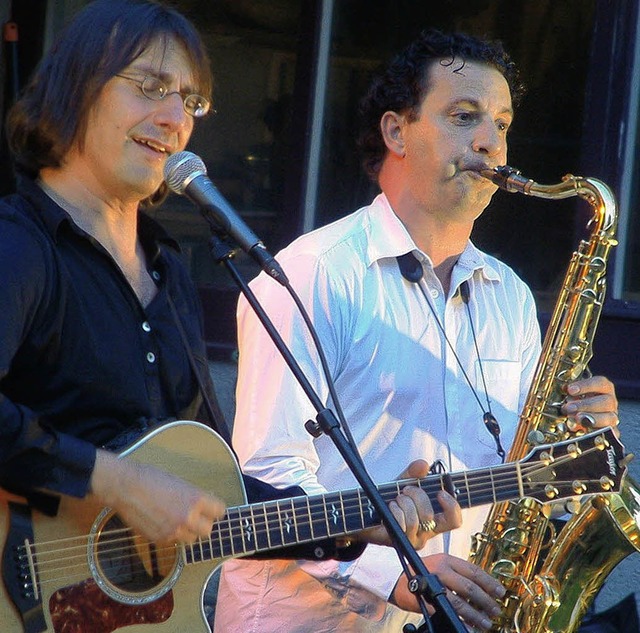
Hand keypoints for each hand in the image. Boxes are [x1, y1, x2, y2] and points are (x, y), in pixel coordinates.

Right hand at [89, 450, 225, 543]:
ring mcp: (174, 530)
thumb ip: (194, 497)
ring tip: (178, 519)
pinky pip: (174, 541)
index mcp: (196, 499)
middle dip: (203, 523)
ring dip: (188, 531)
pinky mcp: (160, 539)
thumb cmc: (152, 478)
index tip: (211, 508)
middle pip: (208, 530)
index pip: (220, 511)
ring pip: (191, 539)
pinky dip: (172, 534)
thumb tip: (205, 506)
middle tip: (196, 516)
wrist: (126, 487)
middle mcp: (188, 517)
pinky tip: (164, 522)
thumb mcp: (180, 483)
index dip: (215, 509)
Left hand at [355, 459, 460, 548]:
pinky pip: (400, 524)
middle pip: (430, 516)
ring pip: (414, 520)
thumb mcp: (402, 482)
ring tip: (395, 499)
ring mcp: (412, 539)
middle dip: (417, 496)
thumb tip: (424, 464)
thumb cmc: (389, 499)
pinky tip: (389, 507)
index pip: (454, 520)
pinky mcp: (398, 541)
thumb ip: (413, 473)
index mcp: (433, 520)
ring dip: (402, 503)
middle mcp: (426, 532)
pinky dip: (394, 510)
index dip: (451, 506)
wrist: (366, 512)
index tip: (440, 492)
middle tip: (405, 490)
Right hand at [390, 554, 504, 630]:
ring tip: (486, 623)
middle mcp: (441, 569)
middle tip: (495, 610)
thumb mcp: (438, 566)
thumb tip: (479, 588)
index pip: (473, 570)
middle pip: (470, 587)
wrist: (393, 577)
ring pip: (461, 602)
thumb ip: (456, 574)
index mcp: (446, 560)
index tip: (501, 592)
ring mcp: (434, 585)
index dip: (489, 582)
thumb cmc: (418, 573)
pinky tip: (468, 628)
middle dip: (486, 601)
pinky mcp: (427, 600)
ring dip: (476, 615)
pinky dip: (461, 622)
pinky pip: (448, 613)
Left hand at [562, 375, 618, 435]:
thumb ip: (569, 391)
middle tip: (569, 408)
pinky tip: (584, 431)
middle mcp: (610, 403)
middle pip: (607, 401)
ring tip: (575, 419)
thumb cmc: (574, 402)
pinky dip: (598, 432)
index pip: (601, 383)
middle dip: (586, 405)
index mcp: (603, 389)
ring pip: (610, 418)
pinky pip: (611, 434)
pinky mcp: (610, 432)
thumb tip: (563, 388)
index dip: (586, 386)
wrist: (579, 422)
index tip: (570, 390)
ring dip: (591, 418)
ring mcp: (611, 418)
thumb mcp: (570, 395)